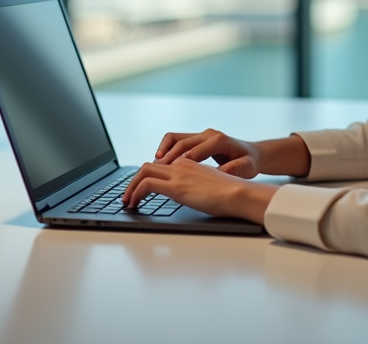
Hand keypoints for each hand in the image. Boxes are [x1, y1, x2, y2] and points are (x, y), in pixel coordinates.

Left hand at [122, 157, 276, 222]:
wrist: (239, 193)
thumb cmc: (231, 194)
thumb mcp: (210, 186)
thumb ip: (197, 186)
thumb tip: (193, 196)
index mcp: (190, 164)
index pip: (162, 165)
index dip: (149, 176)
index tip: (142, 189)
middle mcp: (181, 165)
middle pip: (148, 166)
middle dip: (134, 180)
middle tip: (129, 196)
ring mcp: (177, 174)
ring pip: (143, 172)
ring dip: (131, 187)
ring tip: (128, 201)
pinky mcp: (175, 187)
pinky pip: (146, 184)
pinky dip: (135, 193)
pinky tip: (134, 203)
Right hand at [153, 129, 262, 178]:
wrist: (253, 153)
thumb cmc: (250, 162)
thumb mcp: (247, 168)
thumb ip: (235, 170)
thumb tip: (222, 172)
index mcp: (218, 140)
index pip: (194, 150)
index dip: (180, 162)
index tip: (169, 173)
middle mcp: (208, 134)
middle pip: (181, 141)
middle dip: (167, 157)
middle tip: (155, 171)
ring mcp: (201, 135)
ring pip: (175, 138)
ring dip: (163, 150)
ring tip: (155, 166)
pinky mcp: (197, 139)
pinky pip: (176, 141)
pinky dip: (167, 149)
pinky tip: (161, 163)